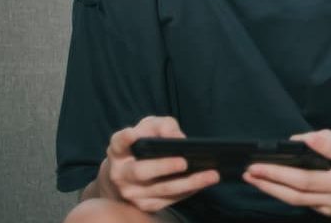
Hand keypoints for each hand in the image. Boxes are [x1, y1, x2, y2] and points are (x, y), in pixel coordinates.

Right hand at [98, 116, 219, 211]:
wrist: (129, 175)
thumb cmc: (142, 145)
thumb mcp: (151, 128)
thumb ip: (163, 126)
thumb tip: (178, 138)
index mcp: (118, 151)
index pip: (119, 143)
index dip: (125, 139)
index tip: (132, 134)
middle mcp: (121, 174)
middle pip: (140, 171)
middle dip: (163, 167)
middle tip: (184, 162)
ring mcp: (132, 193)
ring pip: (162, 189)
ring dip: (189, 183)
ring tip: (211, 175)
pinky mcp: (146, 205)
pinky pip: (171, 199)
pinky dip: (189, 191)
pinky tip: (204, 183)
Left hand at [243, 129, 330, 216]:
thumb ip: (324, 140)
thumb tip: (293, 143)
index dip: (324, 146)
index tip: (308, 139)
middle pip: (306, 182)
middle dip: (275, 175)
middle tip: (254, 168)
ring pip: (298, 198)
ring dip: (271, 188)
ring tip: (253, 178)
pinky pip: (303, 204)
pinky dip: (283, 195)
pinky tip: (269, 186)